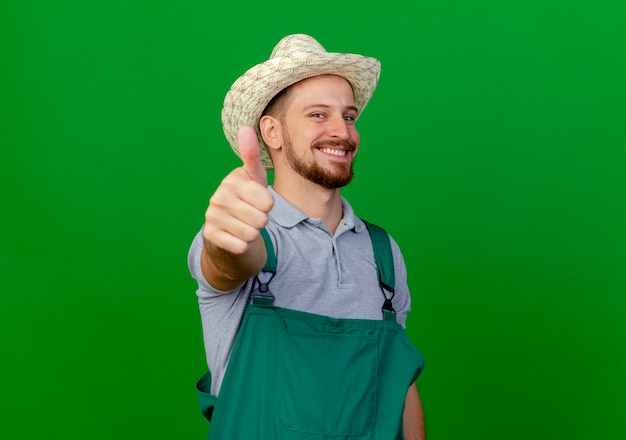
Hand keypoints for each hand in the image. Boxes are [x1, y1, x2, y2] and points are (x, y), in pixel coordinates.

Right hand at [203, 126, 273, 254]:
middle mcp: (219, 196)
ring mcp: (212, 216)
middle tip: (251, 217)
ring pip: (252, 233)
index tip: (257, 202)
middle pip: (261, 218)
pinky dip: (244, 246)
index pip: (268, 201)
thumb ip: (252, 156)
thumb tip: (245, 127)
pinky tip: (236, 238)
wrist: (229, 232)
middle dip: (261, 221)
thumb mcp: (253, 179)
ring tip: (244, 226)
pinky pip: (241, 246)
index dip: (268, 206)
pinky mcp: (210, 235)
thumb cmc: (247, 203)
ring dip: (253, 234)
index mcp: (232, 180)